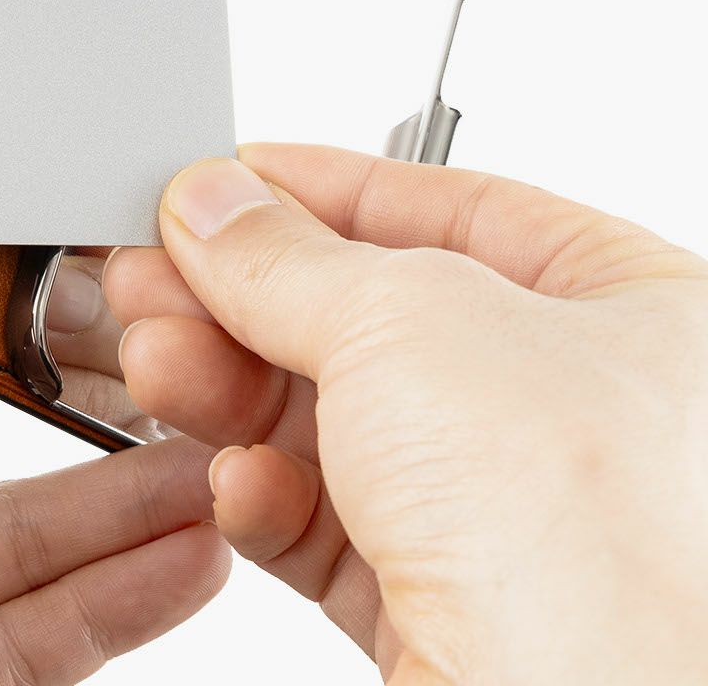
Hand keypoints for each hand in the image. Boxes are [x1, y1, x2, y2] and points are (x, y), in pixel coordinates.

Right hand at [106, 145, 707, 684]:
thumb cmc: (595, 543)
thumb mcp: (405, 325)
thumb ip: (287, 257)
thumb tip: (216, 205)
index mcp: (635, 313)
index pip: (455, 210)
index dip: (325, 188)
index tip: (228, 183)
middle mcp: (582, 415)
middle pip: (372, 320)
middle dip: (246, 299)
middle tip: (157, 273)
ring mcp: (517, 518)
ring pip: (338, 423)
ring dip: (232, 391)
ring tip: (160, 361)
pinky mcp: (454, 608)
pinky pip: (334, 524)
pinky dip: (266, 496)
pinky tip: (234, 482)